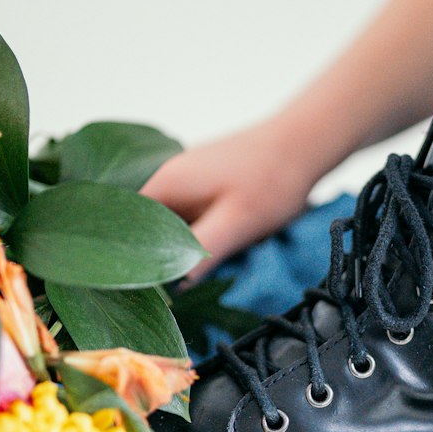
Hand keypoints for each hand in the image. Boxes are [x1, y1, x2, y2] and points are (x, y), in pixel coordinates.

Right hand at [141, 117, 317, 279]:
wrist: (305, 143)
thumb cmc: (272, 180)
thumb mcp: (235, 224)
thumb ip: (198, 254)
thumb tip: (169, 288)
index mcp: (166, 184)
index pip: (127, 227)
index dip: (132, 258)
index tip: (144, 287)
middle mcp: (169, 178)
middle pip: (147, 227)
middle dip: (160, 256)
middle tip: (174, 288)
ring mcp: (188, 180)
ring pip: (172, 224)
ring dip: (183, 246)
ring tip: (198, 270)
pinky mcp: (207, 184)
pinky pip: (192, 217)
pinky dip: (200, 234)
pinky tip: (219, 247)